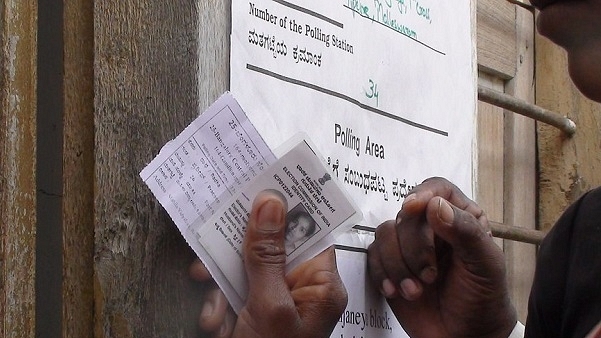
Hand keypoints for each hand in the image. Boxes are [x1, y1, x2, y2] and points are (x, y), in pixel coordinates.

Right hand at [190, 190, 346, 337]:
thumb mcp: (270, 305)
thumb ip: (268, 254)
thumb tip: (270, 202)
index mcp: (322, 285)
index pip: (311, 231)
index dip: (288, 208)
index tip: (265, 184)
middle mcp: (301, 288)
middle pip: (272, 245)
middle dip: (240, 252)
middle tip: (216, 244)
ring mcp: (275, 301)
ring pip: (245, 267)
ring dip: (223, 285)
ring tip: (216, 311)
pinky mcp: (253, 312)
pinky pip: (232, 290)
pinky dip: (218, 304)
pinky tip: (214, 324)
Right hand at [367, 177, 516, 337]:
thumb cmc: (483, 299)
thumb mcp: (485, 265)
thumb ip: (466, 231)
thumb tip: (434, 205)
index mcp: (460, 218)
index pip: (438, 189)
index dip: (423, 193)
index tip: (413, 208)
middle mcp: (432, 228)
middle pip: (405, 214)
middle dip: (414, 247)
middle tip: (430, 276)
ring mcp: (409, 247)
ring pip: (385, 234)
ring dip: (398, 265)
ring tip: (416, 291)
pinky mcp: (391, 267)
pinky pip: (373, 257)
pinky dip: (383, 275)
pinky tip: (399, 292)